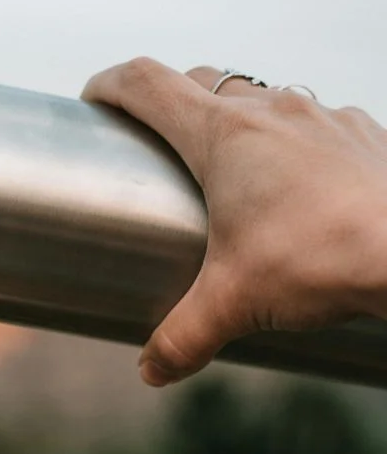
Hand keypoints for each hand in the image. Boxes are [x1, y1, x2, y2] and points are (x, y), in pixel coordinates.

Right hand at [81, 58, 386, 385]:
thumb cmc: (319, 262)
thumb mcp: (234, 306)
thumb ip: (182, 339)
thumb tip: (151, 370)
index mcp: (223, 135)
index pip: (148, 84)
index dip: (110, 86)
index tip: (93, 101)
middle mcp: (272, 111)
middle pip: (201, 82)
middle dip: (170, 105)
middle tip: (154, 145)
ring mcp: (323, 116)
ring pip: (263, 99)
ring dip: (236, 123)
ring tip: (230, 171)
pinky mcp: (363, 134)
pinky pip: (315, 124)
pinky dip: (292, 145)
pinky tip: (299, 187)